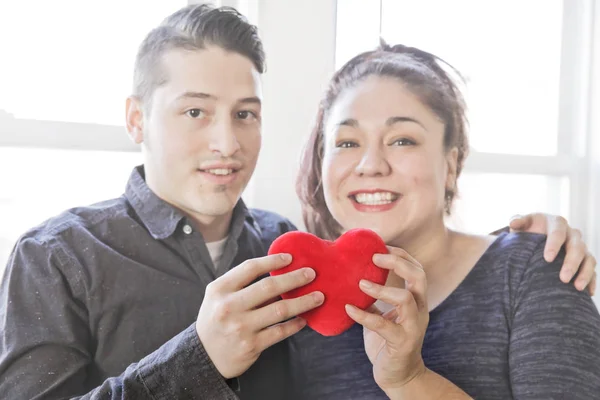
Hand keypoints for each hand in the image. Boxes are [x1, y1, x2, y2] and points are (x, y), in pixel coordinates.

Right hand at [196, 253, 323, 378]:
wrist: (203, 356)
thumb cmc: (216, 319)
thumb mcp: (218, 297)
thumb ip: (241, 284)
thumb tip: (278, 270)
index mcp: (220, 289)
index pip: (250, 268)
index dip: (272, 261)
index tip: (290, 258)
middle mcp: (229, 307)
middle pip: (269, 287)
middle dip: (294, 278)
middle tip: (312, 274)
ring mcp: (241, 327)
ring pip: (280, 310)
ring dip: (303, 302)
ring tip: (318, 296)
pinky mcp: (251, 345)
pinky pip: (280, 332)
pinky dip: (295, 325)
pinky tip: (304, 319)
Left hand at [345, 247, 428, 392]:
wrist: (399, 375)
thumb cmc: (388, 341)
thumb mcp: (382, 314)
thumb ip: (375, 297)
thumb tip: (354, 275)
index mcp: (417, 300)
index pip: (417, 269)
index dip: (401, 255)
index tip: (380, 246)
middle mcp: (420, 310)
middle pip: (419, 277)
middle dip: (398, 263)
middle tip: (375, 257)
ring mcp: (413, 327)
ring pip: (406, 298)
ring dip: (381, 289)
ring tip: (361, 283)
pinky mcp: (401, 343)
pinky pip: (383, 325)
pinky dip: (363, 315)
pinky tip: (348, 309)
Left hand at [509, 213, 596, 293]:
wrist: (535, 238)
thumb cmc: (527, 231)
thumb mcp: (522, 224)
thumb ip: (517, 222)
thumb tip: (513, 223)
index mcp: (556, 223)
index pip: (558, 232)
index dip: (554, 245)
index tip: (547, 259)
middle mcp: (572, 233)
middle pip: (576, 247)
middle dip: (571, 263)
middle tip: (563, 278)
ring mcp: (581, 247)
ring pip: (588, 259)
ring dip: (584, 273)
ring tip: (577, 287)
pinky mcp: (585, 260)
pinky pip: (592, 270)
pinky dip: (591, 280)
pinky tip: (588, 292)